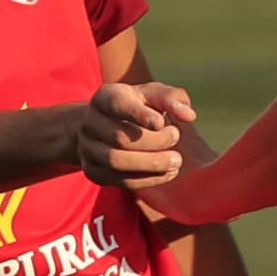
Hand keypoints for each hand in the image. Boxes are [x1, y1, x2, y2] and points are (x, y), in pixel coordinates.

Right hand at [69, 77, 194, 190]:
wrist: (106, 127)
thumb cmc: (137, 107)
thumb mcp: (152, 95)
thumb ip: (171, 98)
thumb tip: (188, 115)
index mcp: (104, 98)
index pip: (118, 105)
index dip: (140, 114)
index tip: (162, 122)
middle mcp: (90, 122)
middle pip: (119, 137)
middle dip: (153, 142)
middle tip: (176, 137)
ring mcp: (88, 148)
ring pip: (116, 162)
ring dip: (151, 164)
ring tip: (176, 160)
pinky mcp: (94, 171)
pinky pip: (119, 180)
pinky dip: (148, 179)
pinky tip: (168, 172)